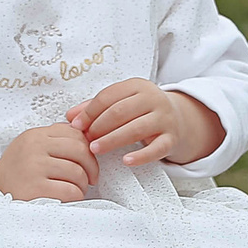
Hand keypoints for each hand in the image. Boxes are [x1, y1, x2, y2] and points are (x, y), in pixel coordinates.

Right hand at [0, 122, 99, 201]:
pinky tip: (70, 198)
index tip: (89, 161)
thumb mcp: (32, 147)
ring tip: (77, 189)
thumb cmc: (19, 172)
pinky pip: (70, 190)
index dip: (89, 148)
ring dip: (83, 185)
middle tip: (91, 178)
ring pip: (77, 172)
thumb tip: (87, 134)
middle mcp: (34, 147)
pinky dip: (76, 196)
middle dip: (91, 167)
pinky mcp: (35, 189)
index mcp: (35, 135)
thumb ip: (55, 139)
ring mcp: (34, 167)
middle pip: (80, 150)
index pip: (74, 133)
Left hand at [73, 77, 222, 166]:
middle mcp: (152, 99)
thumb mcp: (121, 101)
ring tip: (96, 150)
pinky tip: (126, 161)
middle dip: (99, 126)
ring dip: (112, 140)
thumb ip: (95, 107)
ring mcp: (164, 118)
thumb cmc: (141, 110)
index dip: (90, 111)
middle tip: (85, 139)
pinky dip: (141, 156)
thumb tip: (70, 117)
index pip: (109, 96)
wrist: (177, 117)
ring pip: (136, 129)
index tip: (76, 125)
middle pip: (120, 111)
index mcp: (137, 86)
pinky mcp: (171, 138)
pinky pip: (156, 148)